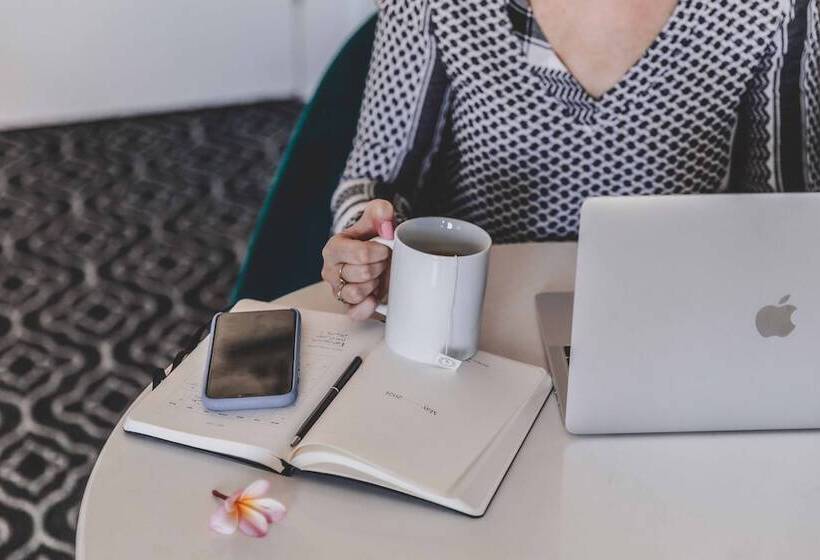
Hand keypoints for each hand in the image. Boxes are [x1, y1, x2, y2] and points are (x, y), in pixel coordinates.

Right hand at [322, 200, 393, 319]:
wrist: (373, 254)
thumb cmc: (372, 238)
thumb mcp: (376, 218)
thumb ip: (381, 211)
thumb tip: (385, 220)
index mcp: (334, 248)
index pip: (361, 254)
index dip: (380, 252)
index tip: (385, 249)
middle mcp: (330, 271)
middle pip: (363, 273)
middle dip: (379, 267)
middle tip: (382, 262)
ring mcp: (338, 290)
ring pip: (357, 293)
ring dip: (374, 284)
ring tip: (377, 276)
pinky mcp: (347, 306)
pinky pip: (354, 313)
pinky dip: (367, 306)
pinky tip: (375, 297)